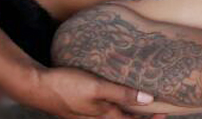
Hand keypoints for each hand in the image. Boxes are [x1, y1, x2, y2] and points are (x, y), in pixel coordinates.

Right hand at [11, 66, 164, 118]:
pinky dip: (112, 104)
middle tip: (154, 108)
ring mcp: (87, 114)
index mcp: (104, 116)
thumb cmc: (67, 86)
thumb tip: (148, 100)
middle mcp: (97, 118)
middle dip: (138, 116)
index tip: (164, 114)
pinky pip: (101, 109)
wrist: (37, 86)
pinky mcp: (79, 107)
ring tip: (137, 100)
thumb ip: (121, 93)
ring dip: (126, 110)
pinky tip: (111, 94)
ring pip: (112, 115)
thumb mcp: (97, 88)